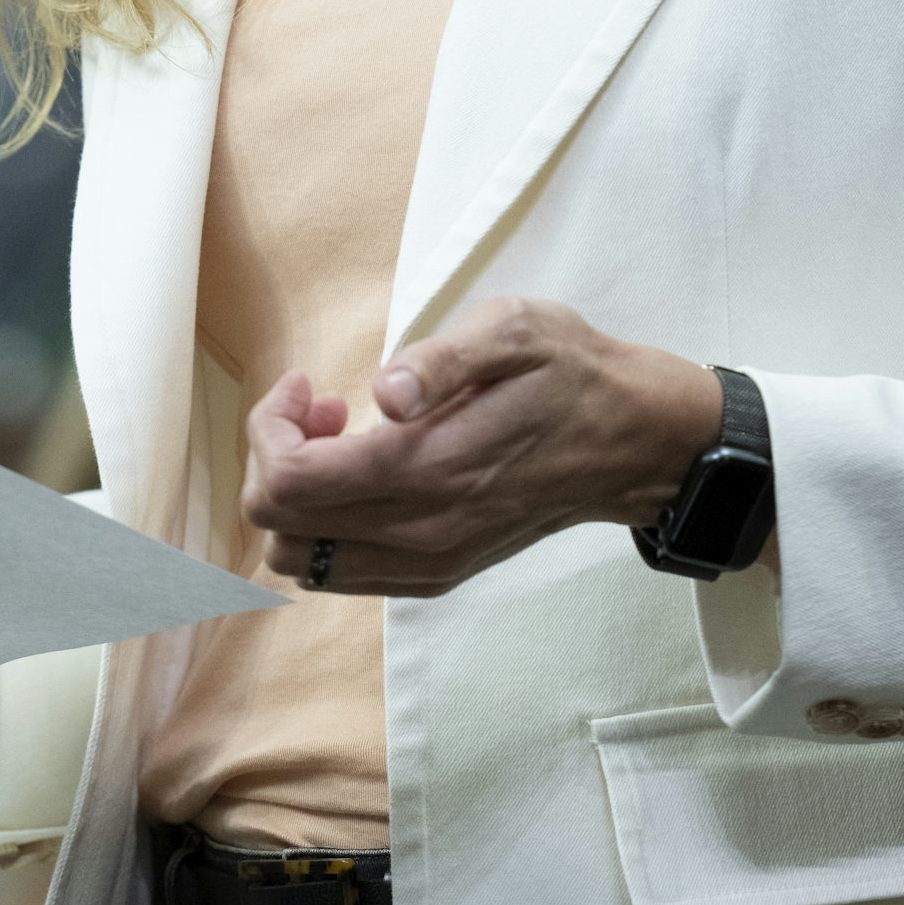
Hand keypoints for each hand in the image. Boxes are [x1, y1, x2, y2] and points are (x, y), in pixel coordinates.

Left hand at [241, 296, 724, 596]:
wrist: (633, 441)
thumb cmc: (571, 371)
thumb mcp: (515, 330)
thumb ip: (443, 358)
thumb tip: (385, 391)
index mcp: (430, 469)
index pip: (289, 484)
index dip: (270, 429)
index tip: (308, 385)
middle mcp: (422, 533)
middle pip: (280, 529)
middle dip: (276, 457)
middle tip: (321, 405)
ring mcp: (429, 563)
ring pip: (303, 562)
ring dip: (299, 496)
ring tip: (342, 437)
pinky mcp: (439, 574)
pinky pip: (343, 572)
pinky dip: (327, 524)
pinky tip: (368, 470)